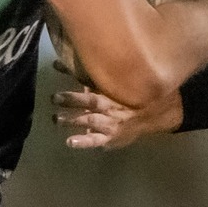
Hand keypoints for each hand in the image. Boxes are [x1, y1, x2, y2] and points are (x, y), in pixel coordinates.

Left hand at [54, 83, 181, 149]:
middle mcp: (111, 108)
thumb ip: (87, 77)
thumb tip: (59, 64)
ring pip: (91, 121)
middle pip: (90, 102)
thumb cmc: (127, 96)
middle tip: (54, 98)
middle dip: (72, 100)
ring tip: (56, 119)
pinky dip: (84, 142)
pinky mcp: (110, 138)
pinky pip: (96, 141)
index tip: (59, 72)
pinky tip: (70, 142)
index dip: (80, 75)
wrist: (153, 115)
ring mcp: (111, 124)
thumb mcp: (112, 84)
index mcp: (112, 92)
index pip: (93, 84)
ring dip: (73, 120)